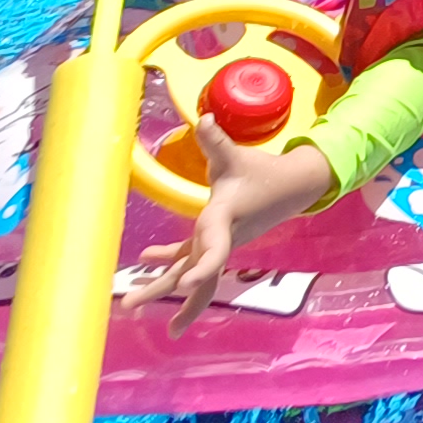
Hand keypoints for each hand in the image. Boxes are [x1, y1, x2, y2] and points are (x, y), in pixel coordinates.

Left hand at [120, 126, 334, 333]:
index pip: (213, 250)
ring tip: (131, 302)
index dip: (199, 269)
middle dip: (161, 289)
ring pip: (189, 272)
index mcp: (224, 220)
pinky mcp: (216, 240)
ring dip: (160, 286)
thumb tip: (203, 118)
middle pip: (191, 272)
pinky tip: (146, 259)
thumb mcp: (237, 156)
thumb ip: (216, 141)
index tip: (182, 287)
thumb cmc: (261, 172)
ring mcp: (217, 243)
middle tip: (130, 304)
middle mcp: (220, 238)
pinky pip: (189, 258)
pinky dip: (169, 261)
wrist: (292, 186)